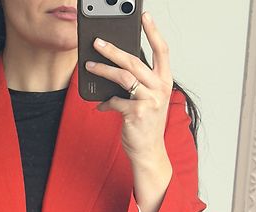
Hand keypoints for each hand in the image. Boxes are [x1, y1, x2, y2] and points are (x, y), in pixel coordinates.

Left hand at [84, 11, 173, 162]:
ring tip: (90, 66)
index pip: (161, 50)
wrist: (148, 151)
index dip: (153, 31)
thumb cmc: (146, 124)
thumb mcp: (148, 100)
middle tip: (98, 42)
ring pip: (122, 77)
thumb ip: (139, 83)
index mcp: (165, 81)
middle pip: (134, 61)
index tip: (144, 17)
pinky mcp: (136, 113)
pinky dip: (105, 102)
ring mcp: (149, 100)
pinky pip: (115, 101)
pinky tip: (100, 105)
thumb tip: (116, 68)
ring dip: (103, 70)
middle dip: (113, 50)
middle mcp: (160, 88)